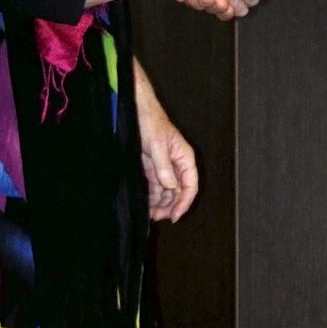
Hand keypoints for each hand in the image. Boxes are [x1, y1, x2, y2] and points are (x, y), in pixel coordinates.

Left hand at [133, 66, 198, 221]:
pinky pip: (155, 187)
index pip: (190, 185)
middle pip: (179, 192)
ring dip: (161, 204)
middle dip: (170, 206)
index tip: (175, 215)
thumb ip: (164, 167)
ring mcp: (164, 167)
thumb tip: (170, 187)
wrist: (136, 110)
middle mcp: (177, 165)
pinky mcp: (152, 168)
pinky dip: (152, 197)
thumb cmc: (150, 122)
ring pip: (167, 192)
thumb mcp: (157, 145)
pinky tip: (146, 205)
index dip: (184, 202)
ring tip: (150, 214)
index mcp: (185, 158)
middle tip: (158, 217)